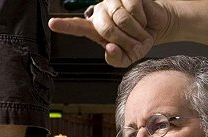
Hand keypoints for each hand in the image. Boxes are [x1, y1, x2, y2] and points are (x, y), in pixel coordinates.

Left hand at [48, 0, 169, 67]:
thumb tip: (110, 49)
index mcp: (96, 29)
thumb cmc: (137, 41)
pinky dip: (141, 20)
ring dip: (135, 31)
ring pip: (121, 19)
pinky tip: (142, 20)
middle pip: (105, 28)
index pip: (77, 27)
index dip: (65, 25)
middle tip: (133, 44)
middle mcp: (101, 13)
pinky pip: (133, 10)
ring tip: (139, 33)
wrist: (155, 27)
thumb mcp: (127, 58)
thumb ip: (116, 59)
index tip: (53, 24)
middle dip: (122, 39)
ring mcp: (112, 1)